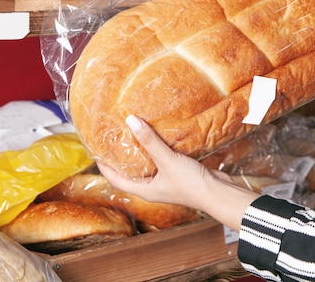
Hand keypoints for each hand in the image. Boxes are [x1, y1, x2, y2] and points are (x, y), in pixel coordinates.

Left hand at [97, 115, 257, 230]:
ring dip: (141, 151)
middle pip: (130, 172)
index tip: (96, 151)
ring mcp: (166, 180)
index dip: (104, 167)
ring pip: (148, 165)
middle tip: (113, 138)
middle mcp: (153, 187)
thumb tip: (130, 121)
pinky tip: (159, 135)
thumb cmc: (190, 184)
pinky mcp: (178, 173)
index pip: (116, 180)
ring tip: (133, 132)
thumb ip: (150, 142)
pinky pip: (163, 159)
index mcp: (145, 190)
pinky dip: (158, 148)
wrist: (219, 193)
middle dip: (121, 157)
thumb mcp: (167, 161)